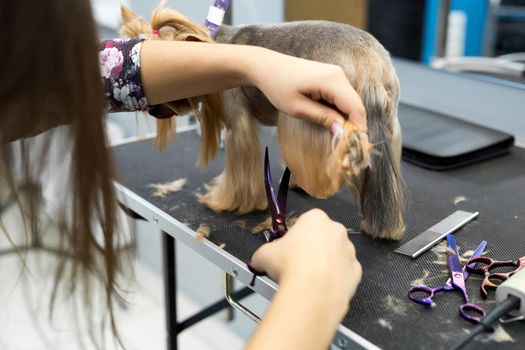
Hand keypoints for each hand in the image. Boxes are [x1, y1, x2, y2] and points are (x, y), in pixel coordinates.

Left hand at [246, 49, 366, 130]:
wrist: (267, 66)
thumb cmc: (278, 86)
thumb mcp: (298, 108)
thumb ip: (323, 118)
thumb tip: (343, 131)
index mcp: (332, 80)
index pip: (356, 108)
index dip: (357, 127)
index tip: (350, 145)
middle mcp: (339, 74)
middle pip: (356, 104)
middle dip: (352, 124)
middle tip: (341, 142)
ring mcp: (336, 74)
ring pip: (350, 101)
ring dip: (345, 117)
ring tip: (332, 131)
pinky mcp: (332, 76)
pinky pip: (342, 96)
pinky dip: (339, 109)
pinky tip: (327, 118)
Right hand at [250, 209, 361, 315]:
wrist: (311, 293)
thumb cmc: (290, 265)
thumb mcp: (263, 254)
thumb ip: (261, 254)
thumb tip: (257, 261)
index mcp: (315, 218)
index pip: (305, 222)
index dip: (294, 237)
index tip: (287, 249)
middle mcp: (336, 230)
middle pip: (322, 237)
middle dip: (311, 248)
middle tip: (296, 264)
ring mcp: (349, 251)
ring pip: (335, 254)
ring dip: (325, 263)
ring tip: (308, 279)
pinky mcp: (356, 271)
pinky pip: (344, 272)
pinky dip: (335, 279)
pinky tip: (321, 287)